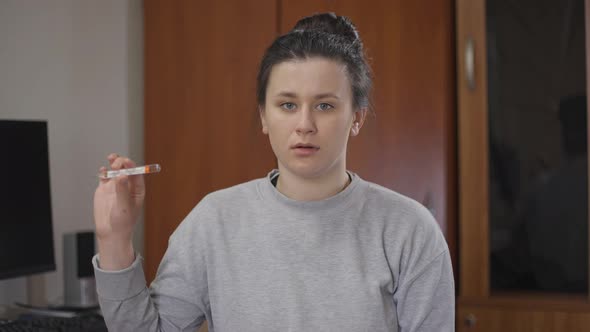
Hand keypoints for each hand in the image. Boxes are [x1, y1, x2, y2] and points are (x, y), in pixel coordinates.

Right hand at [93, 153, 144, 269]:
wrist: (110, 233)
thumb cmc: (123, 223)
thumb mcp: (124, 206)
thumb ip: (123, 190)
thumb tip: (123, 175)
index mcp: (137, 189)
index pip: (137, 173)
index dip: (132, 166)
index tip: (126, 163)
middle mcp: (127, 185)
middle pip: (126, 168)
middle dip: (122, 163)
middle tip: (116, 165)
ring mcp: (116, 186)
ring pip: (116, 169)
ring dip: (114, 162)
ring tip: (111, 158)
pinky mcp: (104, 189)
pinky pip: (105, 176)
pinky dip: (104, 171)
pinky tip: (103, 171)